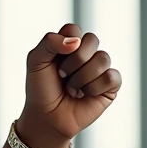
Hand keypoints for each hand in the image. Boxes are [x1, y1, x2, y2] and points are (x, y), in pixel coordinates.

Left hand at [18, 23, 121, 147]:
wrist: (46, 118)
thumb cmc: (40, 89)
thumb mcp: (35, 62)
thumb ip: (49, 42)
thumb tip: (76, 41)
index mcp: (69, 44)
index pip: (74, 29)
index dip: (63, 44)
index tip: (53, 60)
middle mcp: (87, 53)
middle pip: (92, 40)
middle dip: (73, 61)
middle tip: (62, 75)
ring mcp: (100, 68)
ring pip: (103, 59)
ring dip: (81, 78)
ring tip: (72, 89)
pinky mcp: (111, 84)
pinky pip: (111, 77)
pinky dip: (93, 88)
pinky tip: (85, 95)